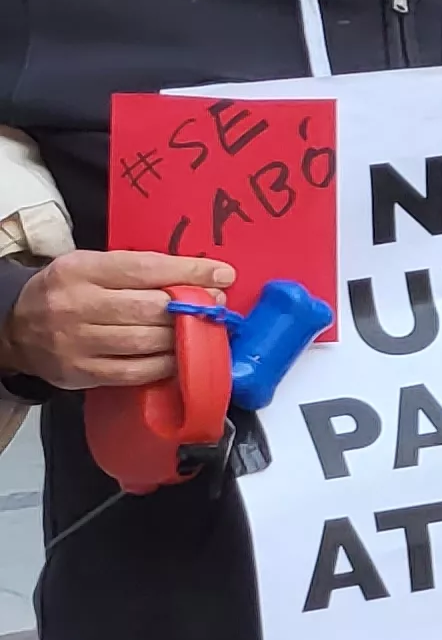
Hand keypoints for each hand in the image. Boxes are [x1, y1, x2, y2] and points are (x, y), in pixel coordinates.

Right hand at [0, 250, 233, 389]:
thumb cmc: (67, 292)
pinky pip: (136, 371)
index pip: (143, 268)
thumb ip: (135, 269)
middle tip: (215, 305)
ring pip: (146, 341)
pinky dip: (166, 364)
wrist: (16, 328)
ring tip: (202, 330)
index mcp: (80, 270)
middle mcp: (77, 305)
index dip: (189, 272)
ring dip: (183, 337)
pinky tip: (180, 356)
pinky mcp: (83, 372)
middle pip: (149, 307)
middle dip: (190, 307)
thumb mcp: (90, 267)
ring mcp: (78, 342)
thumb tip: (197, 276)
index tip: (222, 274)